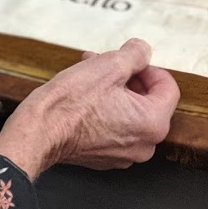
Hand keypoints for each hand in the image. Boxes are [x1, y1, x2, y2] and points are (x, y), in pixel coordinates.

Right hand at [0, 38, 179, 179]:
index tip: (129, 61)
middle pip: (148, 101)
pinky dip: (105, 111)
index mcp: (152, 123)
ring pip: (130, 114)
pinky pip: (115, 128)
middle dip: (128, 78)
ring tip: (90, 75)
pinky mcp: (105, 157)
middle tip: (106, 64)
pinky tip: (84, 97)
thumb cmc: (71, 102)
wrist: (40, 131)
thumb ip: (135, 54)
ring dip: (115, 92)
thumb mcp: (108, 65)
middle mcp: (144, 145)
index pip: (168, 87)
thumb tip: (143, 51)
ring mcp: (124, 155)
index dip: (148, 67)